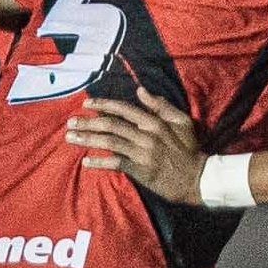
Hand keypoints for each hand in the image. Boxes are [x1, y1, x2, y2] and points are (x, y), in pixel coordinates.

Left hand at [65, 88, 205, 204]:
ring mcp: (142, 153)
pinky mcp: (140, 171)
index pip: (123, 109)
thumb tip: (141, 90)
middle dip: (88, 122)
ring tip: (70, 138)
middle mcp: (146, 135)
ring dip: (88, 139)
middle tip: (70, 122)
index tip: (86, 104)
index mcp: (154, 121)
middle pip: (111, 125)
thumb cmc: (188, 148)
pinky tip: (85, 161)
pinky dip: (100, 162)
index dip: (103, 105)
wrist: (197, 178)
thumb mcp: (181, 121)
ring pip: (110, 142)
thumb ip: (160, 105)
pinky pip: (116, 164)